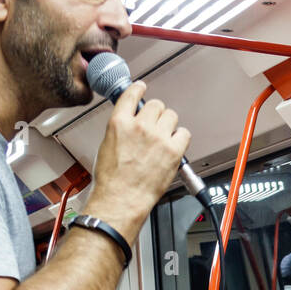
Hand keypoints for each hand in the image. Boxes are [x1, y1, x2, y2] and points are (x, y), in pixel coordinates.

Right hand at [87, 81, 191, 233]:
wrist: (120, 200)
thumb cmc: (111, 181)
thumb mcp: (106, 146)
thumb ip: (121, 130)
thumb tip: (130, 126)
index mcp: (119, 123)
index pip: (132, 94)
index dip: (139, 90)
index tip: (142, 88)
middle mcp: (140, 126)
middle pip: (156, 105)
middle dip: (156, 114)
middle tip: (155, 126)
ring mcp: (158, 138)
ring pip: (172, 116)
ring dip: (169, 125)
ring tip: (164, 139)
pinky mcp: (173, 151)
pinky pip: (184, 133)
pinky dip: (181, 138)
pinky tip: (174, 146)